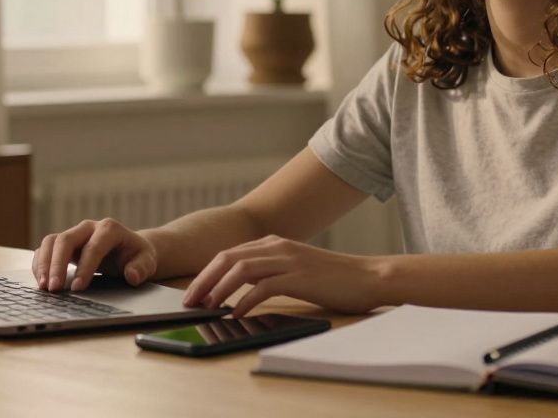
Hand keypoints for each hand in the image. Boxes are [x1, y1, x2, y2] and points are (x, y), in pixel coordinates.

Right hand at [31, 218, 157, 291]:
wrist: (128, 249)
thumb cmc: (136, 255)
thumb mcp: (146, 261)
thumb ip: (142, 268)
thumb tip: (132, 276)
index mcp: (110, 229)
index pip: (94, 247)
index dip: (85, 267)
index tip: (78, 288)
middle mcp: (88, 227)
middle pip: (66, 240)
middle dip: (57, 265)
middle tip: (53, 289)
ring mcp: (74, 234)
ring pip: (51, 242)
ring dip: (44, 264)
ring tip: (43, 287)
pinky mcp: (63, 243)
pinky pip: (45, 249)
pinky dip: (40, 264)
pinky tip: (41, 282)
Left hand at [181, 235, 385, 317]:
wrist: (368, 277)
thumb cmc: (334, 278)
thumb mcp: (296, 269)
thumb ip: (270, 272)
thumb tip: (241, 289)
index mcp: (275, 243)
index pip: (230, 254)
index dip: (207, 272)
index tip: (193, 291)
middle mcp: (278, 246)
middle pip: (228, 258)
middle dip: (204, 279)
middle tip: (188, 300)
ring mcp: (289, 260)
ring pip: (241, 269)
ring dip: (219, 289)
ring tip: (207, 307)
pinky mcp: (299, 277)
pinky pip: (263, 287)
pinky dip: (245, 300)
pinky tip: (236, 314)